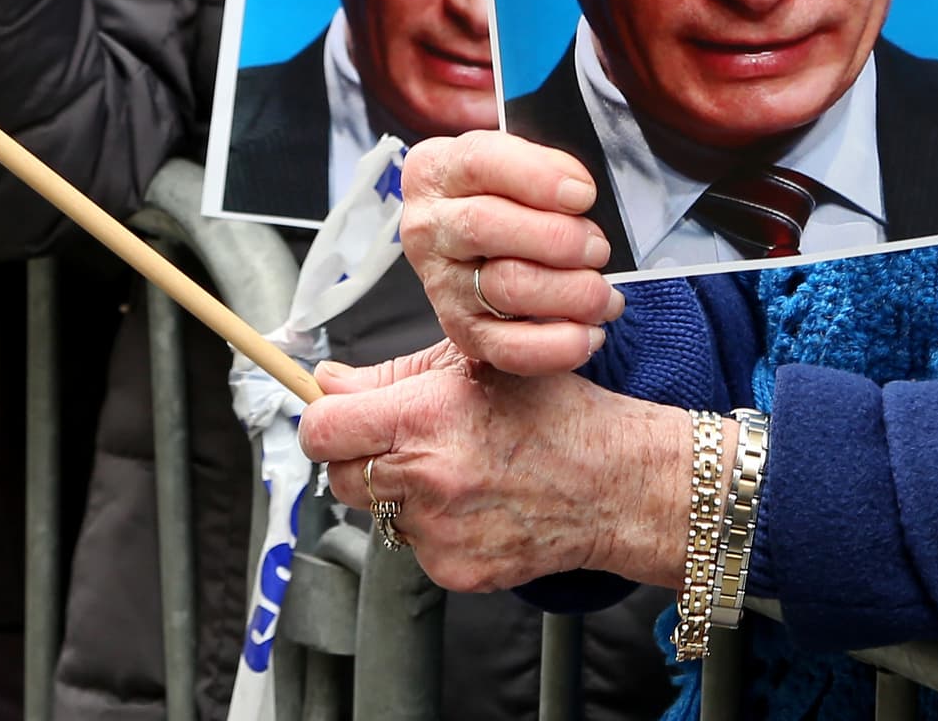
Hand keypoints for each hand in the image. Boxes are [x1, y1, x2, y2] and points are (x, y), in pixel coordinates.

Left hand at [302, 342, 687, 593]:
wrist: (614, 482)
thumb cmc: (554, 414)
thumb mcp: (473, 366)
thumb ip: (390, 376)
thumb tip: (328, 383)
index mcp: (424, 418)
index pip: (322, 431)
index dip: (323, 422)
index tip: (337, 419)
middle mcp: (425, 478)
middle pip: (338, 477)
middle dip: (358, 458)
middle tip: (403, 443)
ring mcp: (438, 532)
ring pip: (378, 513)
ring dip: (398, 493)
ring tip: (454, 471)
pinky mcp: (453, 571)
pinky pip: (415, 546)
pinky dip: (433, 527)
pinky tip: (475, 503)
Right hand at [398, 132, 620, 373]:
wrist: (487, 237)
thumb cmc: (509, 194)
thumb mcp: (517, 159)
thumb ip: (543, 165)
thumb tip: (578, 192)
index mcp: (436, 170)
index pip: (480, 163)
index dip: (538, 178)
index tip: (583, 194)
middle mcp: (429, 227)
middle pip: (486, 226)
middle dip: (557, 239)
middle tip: (598, 248)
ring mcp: (442, 283)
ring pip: (504, 286)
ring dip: (568, 292)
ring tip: (604, 293)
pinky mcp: (462, 330)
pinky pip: (506, 346)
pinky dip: (555, 345)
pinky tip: (588, 334)